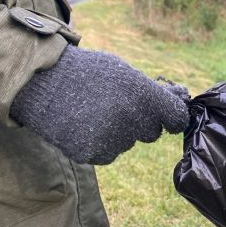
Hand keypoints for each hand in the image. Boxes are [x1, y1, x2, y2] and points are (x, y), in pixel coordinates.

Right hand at [10, 46, 189, 164]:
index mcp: (142, 94)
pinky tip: (84, 125)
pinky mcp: (93, 154)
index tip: (165, 114)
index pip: (176, 118)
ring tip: (93, 111)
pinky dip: (100, 143)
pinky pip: (109, 153)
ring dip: (118, 132)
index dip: (172, 116)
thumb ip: (154, 90)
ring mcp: (111, 139)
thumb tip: (184, 99)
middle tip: (115, 103)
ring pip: (128, 143)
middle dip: (140, 120)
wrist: (41, 83)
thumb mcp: (124, 72)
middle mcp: (131, 119)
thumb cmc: (88, 73)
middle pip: (152, 132)